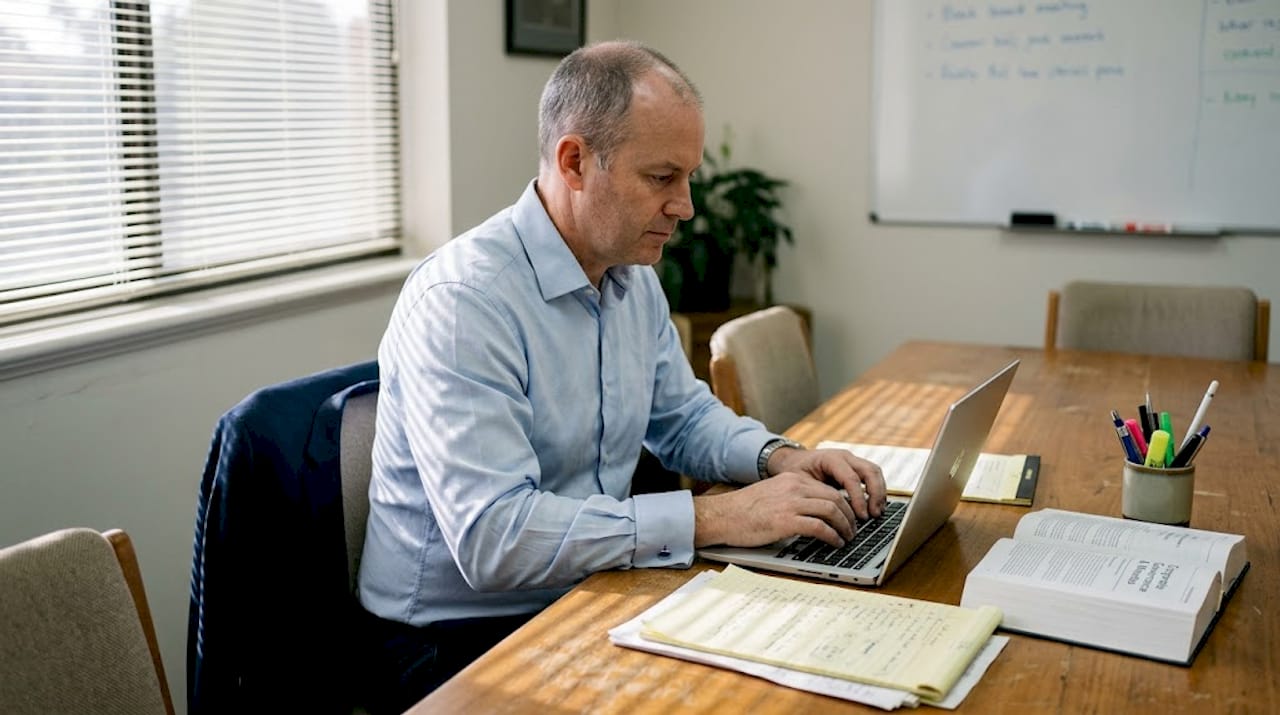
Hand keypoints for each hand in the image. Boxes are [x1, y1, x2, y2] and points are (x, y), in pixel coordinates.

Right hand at [693, 472, 857, 548]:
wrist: (722, 516)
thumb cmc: (743, 510)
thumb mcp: (772, 494)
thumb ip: (792, 498)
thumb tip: (814, 513)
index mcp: (791, 479)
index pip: (828, 488)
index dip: (844, 504)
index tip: (849, 516)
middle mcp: (794, 487)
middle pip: (835, 498)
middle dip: (849, 515)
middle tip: (853, 529)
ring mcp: (791, 503)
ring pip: (832, 510)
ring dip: (845, 526)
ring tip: (847, 537)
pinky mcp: (786, 521)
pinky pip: (819, 527)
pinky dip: (832, 536)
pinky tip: (835, 543)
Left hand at [768, 446, 887, 520]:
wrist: (793, 461)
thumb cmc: (795, 472)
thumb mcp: (799, 481)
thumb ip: (815, 494)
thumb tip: (829, 513)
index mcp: (830, 458)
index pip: (851, 478)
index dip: (858, 498)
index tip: (861, 516)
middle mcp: (844, 457)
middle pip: (870, 471)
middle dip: (875, 494)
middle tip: (874, 515)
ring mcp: (852, 460)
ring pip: (875, 472)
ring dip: (880, 492)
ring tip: (878, 513)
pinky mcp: (856, 468)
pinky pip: (872, 476)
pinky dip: (877, 491)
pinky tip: (875, 507)